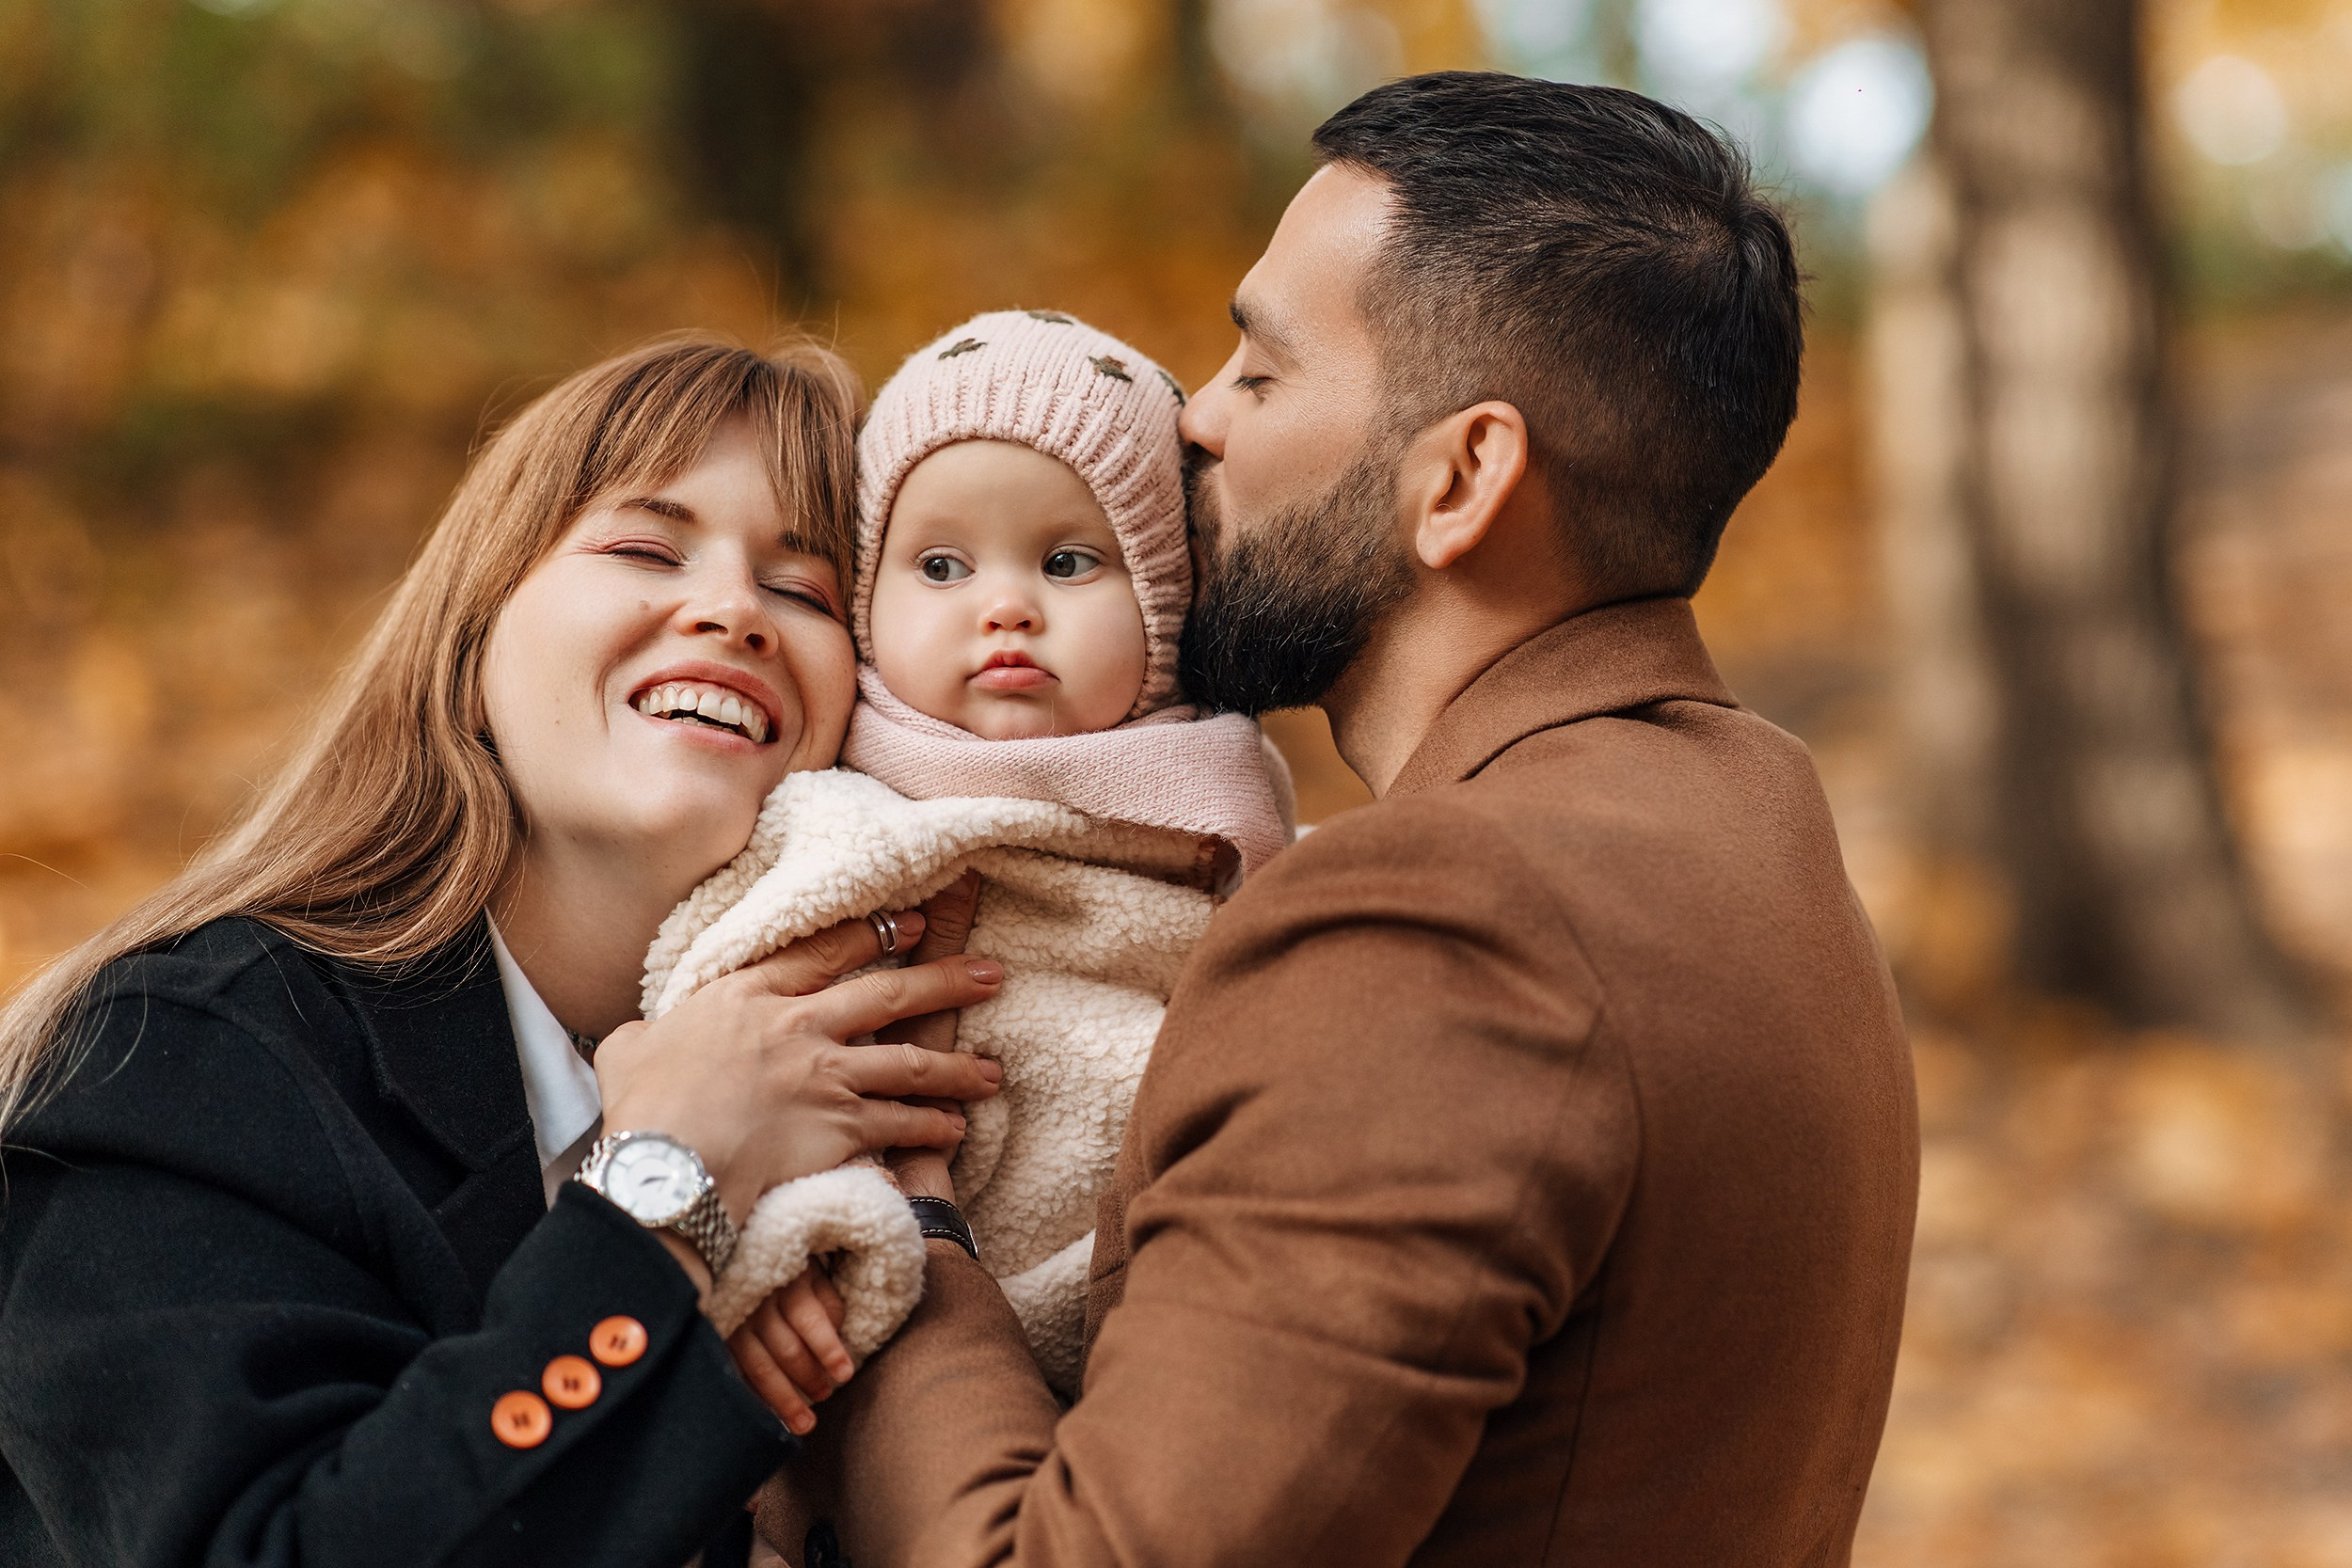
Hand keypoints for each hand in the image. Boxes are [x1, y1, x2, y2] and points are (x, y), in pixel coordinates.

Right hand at [593, 911, 1005, 1230]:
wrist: (666, 1162)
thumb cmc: (640, 1106)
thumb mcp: (632, 1048)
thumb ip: (650, 1032)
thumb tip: (643, 1035)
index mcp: (748, 995)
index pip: (822, 954)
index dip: (873, 936)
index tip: (913, 923)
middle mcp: (798, 1026)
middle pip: (889, 993)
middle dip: (946, 981)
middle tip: (990, 975)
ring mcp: (825, 1075)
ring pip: (910, 1061)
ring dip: (957, 1067)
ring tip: (992, 1071)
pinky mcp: (840, 1127)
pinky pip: (900, 1123)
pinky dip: (931, 1127)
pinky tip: (956, 1128)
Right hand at [728, 1265, 852, 1434]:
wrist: (733, 1255)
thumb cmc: (786, 1269)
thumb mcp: (812, 1272)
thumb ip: (827, 1301)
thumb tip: (836, 1333)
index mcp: (787, 1283)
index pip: (809, 1320)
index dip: (828, 1349)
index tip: (845, 1374)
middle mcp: (757, 1304)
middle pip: (785, 1349)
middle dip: (808, 1377)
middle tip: (826, 1395)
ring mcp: (733, 1322)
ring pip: (759, 1368)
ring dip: (784, 1399)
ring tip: (805, 1424)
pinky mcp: (718, 1337)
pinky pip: (737, 1373)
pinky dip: (756, 1397)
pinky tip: (770, 1416)